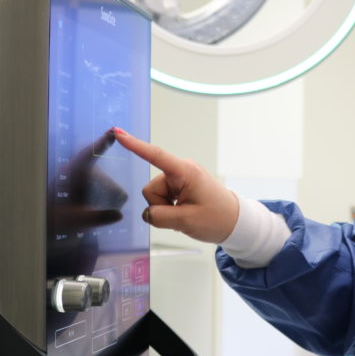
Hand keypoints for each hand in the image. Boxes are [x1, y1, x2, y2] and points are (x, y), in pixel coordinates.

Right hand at [113, 128, 238, 243]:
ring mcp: (181, 177)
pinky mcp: (180, 185)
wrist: (235, 222)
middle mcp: (181, 170)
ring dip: (165, 208)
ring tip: (186, 213)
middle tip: (182, 215)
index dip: (135, 145)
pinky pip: (163, 197)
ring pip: (155, 195)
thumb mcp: (186, 221)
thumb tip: (147, 213)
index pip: (155, 155)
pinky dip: (169, 207)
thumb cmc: (217, 218)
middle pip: (152, 188)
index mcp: (185, 172)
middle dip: (160, 205)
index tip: (118, 133)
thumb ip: (159, 216)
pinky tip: (184, 211)